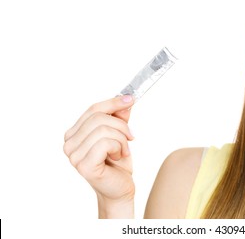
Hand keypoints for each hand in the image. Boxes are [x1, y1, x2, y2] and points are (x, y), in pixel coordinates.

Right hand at [64, 95, 134, 217]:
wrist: (120, 189)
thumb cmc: (117, 164)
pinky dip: (119, 147)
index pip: (92, 109)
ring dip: (122, 139)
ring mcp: (74, 155)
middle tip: (131, 137)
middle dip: (121, 125)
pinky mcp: (84, 165)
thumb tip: (125, 99)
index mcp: (74, 133)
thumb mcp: (120, 135)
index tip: (130, 99)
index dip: (112, 102)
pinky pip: (106, 143)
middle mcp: (69, 143)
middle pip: (99, 117)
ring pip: (104, 129)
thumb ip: (119, 117)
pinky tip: (119, 157)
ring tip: (123, 150)